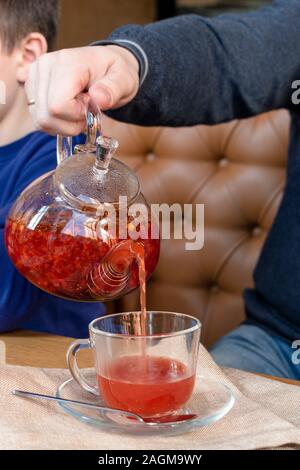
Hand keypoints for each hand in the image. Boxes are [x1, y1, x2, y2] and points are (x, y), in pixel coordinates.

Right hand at [25, 45, 139, 134]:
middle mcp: (43, 67)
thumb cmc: (115, 72)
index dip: (77, 114)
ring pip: (41, 121)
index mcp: (65, 62)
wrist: (106, 65)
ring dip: (64, 125)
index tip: (92, 105)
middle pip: (47, 116)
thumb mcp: (124, 80)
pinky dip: (57, 124)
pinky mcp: (31, 90)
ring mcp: (34, 78)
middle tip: (87, 109)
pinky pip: (39, 121)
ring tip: (78, 109)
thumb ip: (113, 89)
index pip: (58, 106)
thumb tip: (98, 98)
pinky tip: (69, 113)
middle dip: (71, 122)